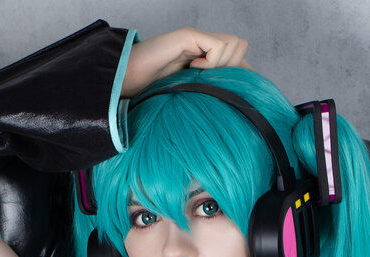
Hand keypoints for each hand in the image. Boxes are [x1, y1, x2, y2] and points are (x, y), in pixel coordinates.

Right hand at [122, 28, 250, 97]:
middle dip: (234, 67)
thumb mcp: (186, 98)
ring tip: (200, 74)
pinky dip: (212, 61)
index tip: (239, 94)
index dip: (243, 73)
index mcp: (203, 59)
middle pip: (241, 47)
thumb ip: (205, 95)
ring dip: (222, 64)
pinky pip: (218, 46)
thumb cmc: (149, 94)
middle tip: (212, 81)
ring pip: (234, 43)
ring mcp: (197, 39)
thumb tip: (230, 106)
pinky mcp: (189, 36)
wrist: (127, 82)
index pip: (238, 57)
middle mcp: (203, 45)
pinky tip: (193, 68)